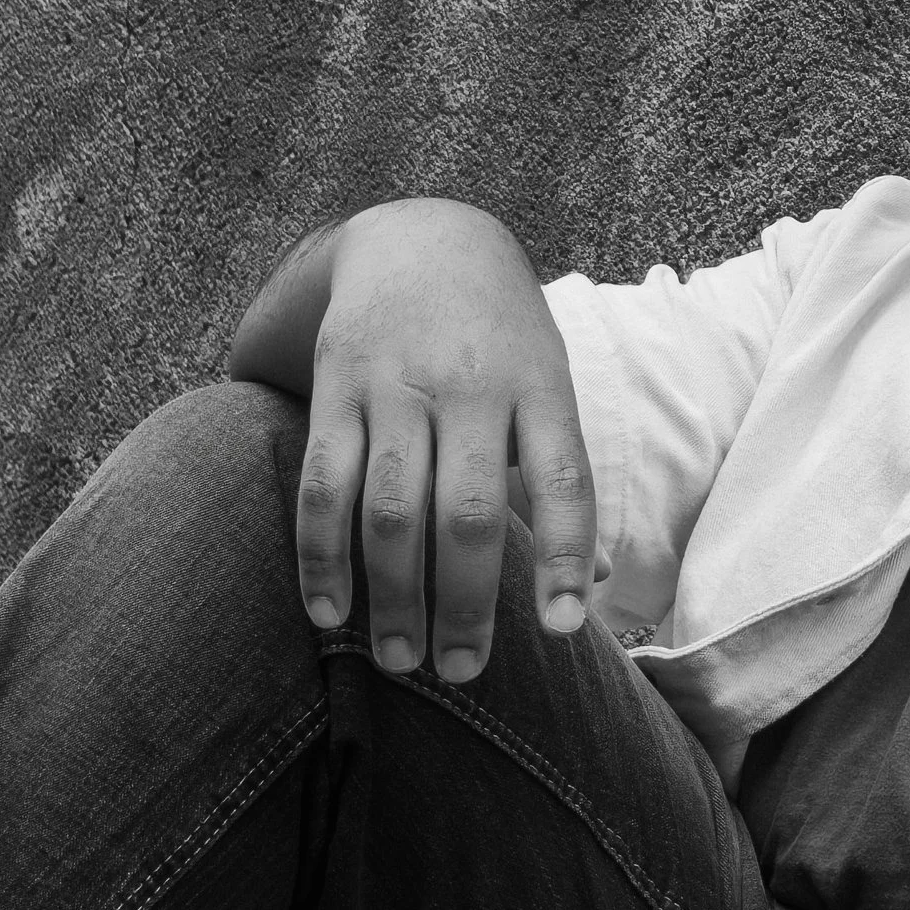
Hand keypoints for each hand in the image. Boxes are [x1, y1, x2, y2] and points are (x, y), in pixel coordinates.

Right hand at [297, 200, 598, 681]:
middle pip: (469, 513)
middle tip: (461, 672)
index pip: (563, 479)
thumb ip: (557, 471)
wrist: (419, 237)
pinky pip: (322, 484)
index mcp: (539, 384)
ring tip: (399, 659)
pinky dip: (322, 556)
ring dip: (393, 596)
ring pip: (390, 509)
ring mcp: (396, 385)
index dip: (564, 556)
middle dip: (466, 604)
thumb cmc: (499, 336)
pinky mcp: (334, 388)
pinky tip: (330, 613)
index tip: (560, 628)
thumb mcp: (548, 378)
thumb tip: (587, 585)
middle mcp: (469, 385)